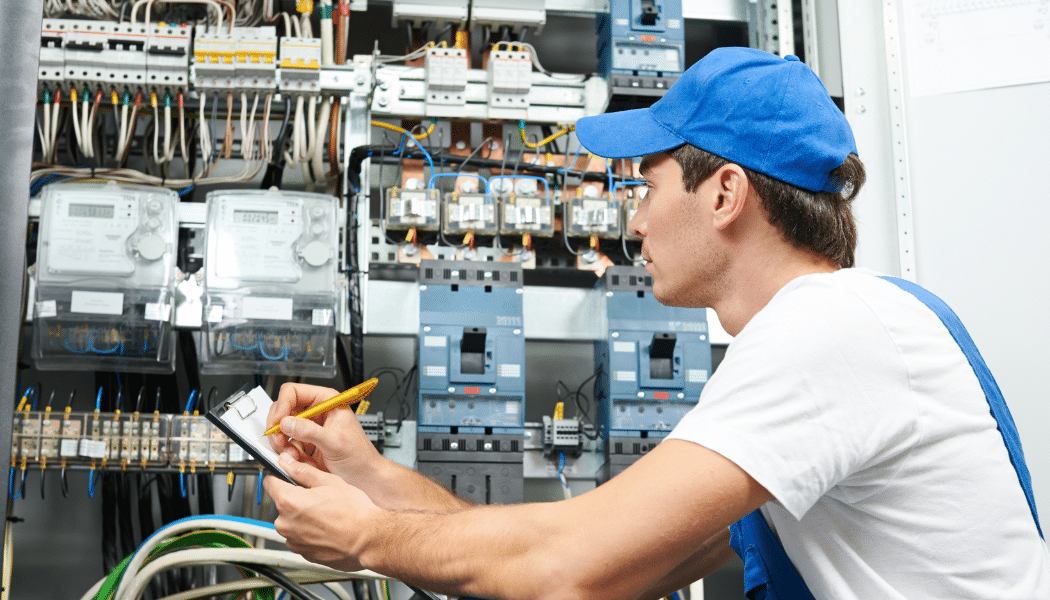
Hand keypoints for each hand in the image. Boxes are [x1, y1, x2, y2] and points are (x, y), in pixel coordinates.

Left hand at [265, 453, 381, 571]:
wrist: (368, 539)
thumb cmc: (354, 512)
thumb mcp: (329, 481)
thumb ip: (302, 471)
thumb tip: (288, 462)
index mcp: (289, 502)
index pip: (270, 482)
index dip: (280, 475)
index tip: (287, 475)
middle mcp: (286, 524)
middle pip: (282, 504)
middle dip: (297, 498)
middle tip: (319, 496)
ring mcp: (294, 541)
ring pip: (292, 522)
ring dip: (303, 517)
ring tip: (326, 514)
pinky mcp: (303, 552)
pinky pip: (300, 537)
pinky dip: (310, 532)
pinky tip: (327, 527)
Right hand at [266, 382, 382, 484]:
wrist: (363, 477)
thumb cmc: (359, 457)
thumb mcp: (335, 442)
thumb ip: (310, 432)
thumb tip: (287, 423)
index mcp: (327, 401)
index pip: (293, 391)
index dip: (282, 405)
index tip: (278, 422)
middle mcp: (316, 411)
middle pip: (283, 409)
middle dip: (279, 426)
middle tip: (280, 440)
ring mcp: (309, 428)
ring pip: (282, 428)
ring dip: (282, 442)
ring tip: (293, 453)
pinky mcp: (305, 443)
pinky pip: (286, 444)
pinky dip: (287, 452)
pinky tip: (297, 459)